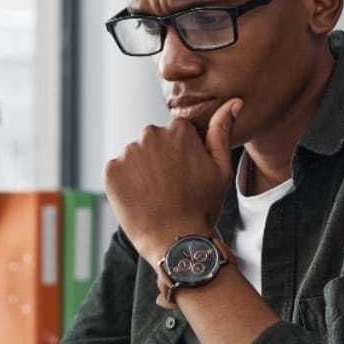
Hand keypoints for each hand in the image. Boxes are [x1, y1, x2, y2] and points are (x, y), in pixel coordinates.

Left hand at [103, 98, 242, 266]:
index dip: (181, 157)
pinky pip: (117, 172)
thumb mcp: (220, 168)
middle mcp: (150, 134)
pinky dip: (124, 184)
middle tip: (170, 189)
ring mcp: (128, 152)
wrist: (174, 241)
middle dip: (159, 161)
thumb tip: (233, 102)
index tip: (184, 177)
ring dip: (141, 172)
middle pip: (152, 143)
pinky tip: (139, 200)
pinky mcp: (110, 170)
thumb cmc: (201, 206)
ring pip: (134, 157)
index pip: (175, 135)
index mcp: (178, 129)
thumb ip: (221, 131)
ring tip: (155, 196)